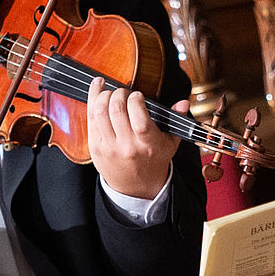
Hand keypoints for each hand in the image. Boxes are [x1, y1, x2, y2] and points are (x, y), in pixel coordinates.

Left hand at [87, 76, 185, 200]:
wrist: (136, 187)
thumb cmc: (154, 159)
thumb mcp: (170, 142)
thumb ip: (177, 120)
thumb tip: (183, 103)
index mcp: (147, 144)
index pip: (139, 117)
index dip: (135, 100)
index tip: (137, 95)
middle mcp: (127, 146)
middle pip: (116, 110)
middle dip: (119, 93)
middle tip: (124, 92)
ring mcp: (108, 147)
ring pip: (100, 112)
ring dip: (104, 95)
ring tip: (111, 92)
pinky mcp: (95, 147)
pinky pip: (90, 118)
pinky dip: (92, 99)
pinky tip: (97, 88)